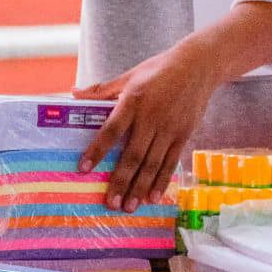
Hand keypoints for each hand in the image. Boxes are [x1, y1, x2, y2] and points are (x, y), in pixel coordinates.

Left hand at [75, 40, 217, 211]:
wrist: (198, 66)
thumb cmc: (159, 70)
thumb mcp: (129, 75)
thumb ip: (102, 89)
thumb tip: (73, 93)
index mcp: (133, 101)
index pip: (111, 130)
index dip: (97, 150)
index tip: (84, 168)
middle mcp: (151, 117)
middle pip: (133, 155)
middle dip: (121, 181)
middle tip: (110, 203)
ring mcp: (169, 128)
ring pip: (152, 163)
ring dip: (140, 187)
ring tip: (129, 206)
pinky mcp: (184, 134)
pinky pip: (171, 162)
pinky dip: (162, 181)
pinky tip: (153, 197)